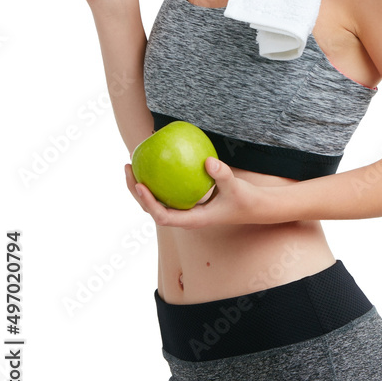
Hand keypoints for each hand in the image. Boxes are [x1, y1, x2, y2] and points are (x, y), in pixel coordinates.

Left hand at [124, 158, 273, 228]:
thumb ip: (223, 175)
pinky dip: (159, 179)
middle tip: (128, 168)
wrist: (253, 207)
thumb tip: (207, 160)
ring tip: (133, 164)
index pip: (163, 217)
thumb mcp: (236, 187)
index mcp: (192, 220)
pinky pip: (168, 190)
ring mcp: (185, 209)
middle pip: (152, 209)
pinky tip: (156, 160)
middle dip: (135, 191)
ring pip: (157, 200)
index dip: (148, 203)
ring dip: (141, 185)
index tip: (139, 185)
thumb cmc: (244, 199)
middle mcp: (185, 216)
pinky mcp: (188, 200)